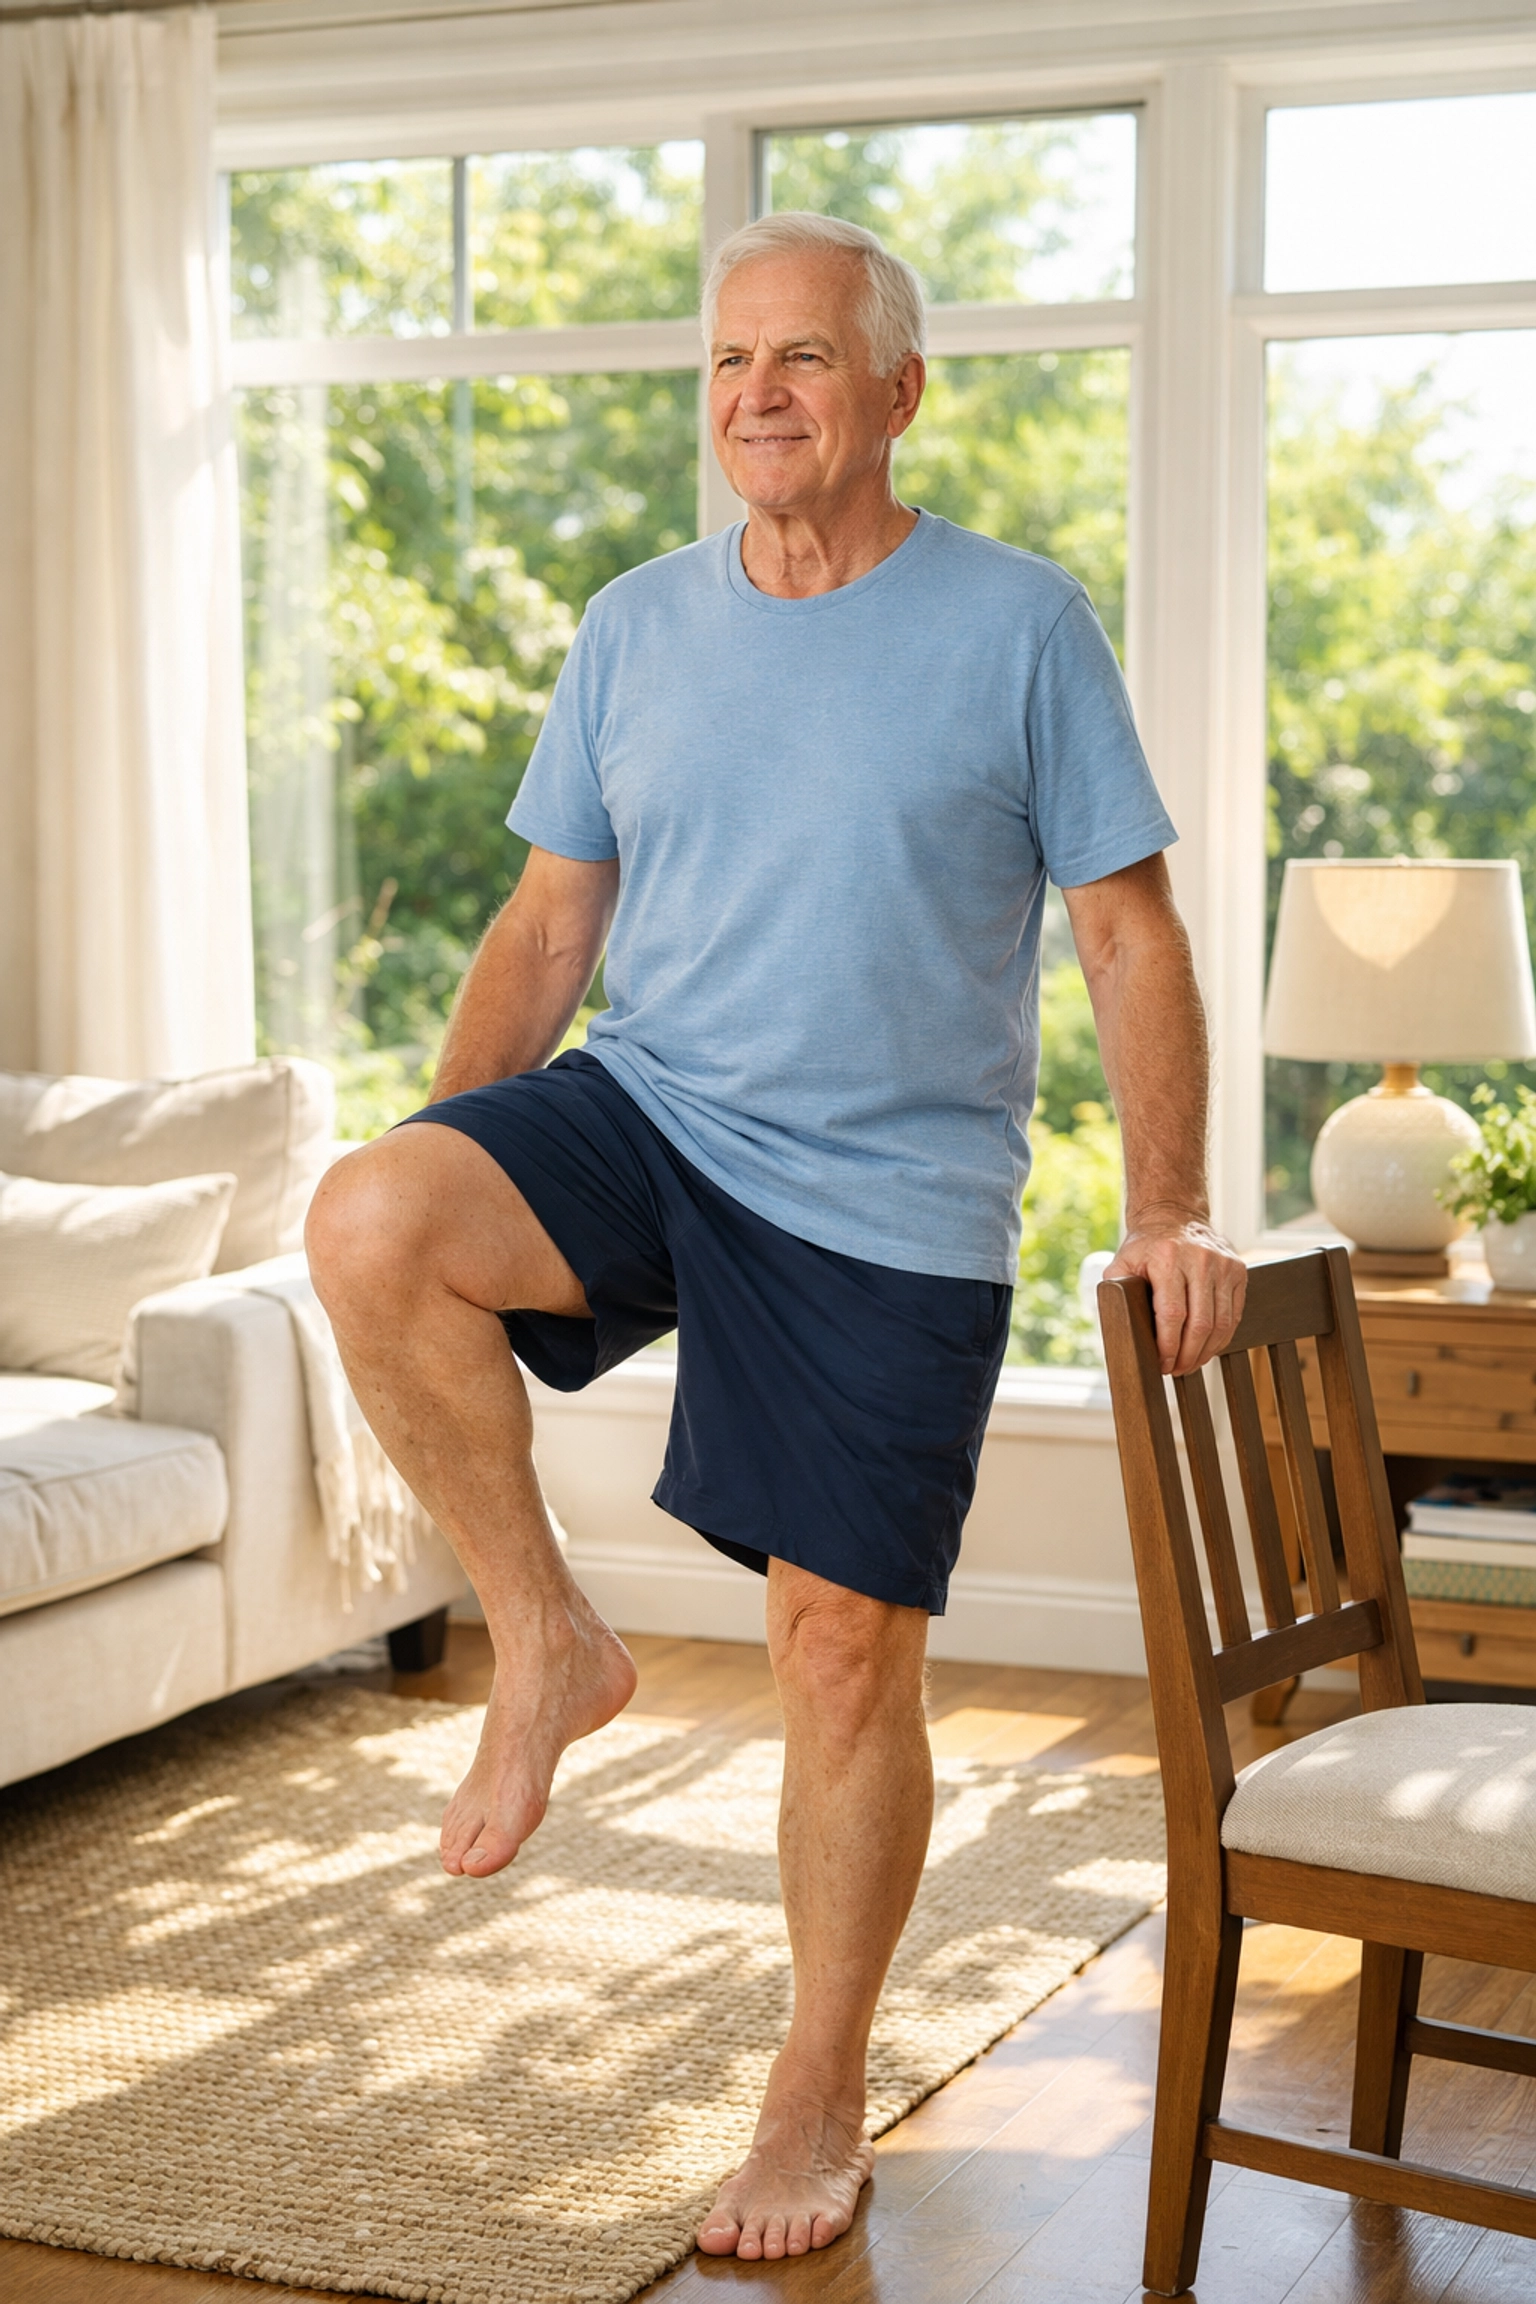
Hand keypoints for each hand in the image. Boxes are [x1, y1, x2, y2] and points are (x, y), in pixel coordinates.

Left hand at [1104, 1218, 1246, 1376]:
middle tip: (1176, 1369)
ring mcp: (1223, 1265)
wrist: (1174, 1216)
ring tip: (1190, 1364)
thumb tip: (1116, 1327)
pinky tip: (1207, 1347)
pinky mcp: (1238, 1271)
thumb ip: (1116, 1292)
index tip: (1161, 1364)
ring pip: (1221, 1323)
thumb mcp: (1123, 1263)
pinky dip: (1221, 1337)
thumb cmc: (1146, 1247)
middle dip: (1187, 1355)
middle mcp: (1200, 1260)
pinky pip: (1234, 1315)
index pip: (1172, 1315)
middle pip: (1199, 1324)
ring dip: (1206, 1351)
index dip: (1167, 1346)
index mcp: (1168, 1259)